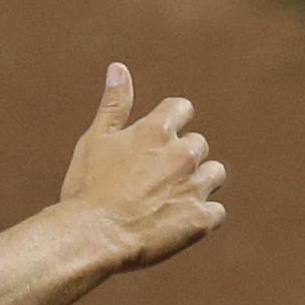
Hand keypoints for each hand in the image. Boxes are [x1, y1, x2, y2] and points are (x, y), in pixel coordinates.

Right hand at [57, 62, 228, 267]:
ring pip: (215, 174)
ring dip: (200, 182)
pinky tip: (179, 223)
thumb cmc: (88, 188)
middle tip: (156, 178)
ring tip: (171, 199)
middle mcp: (182, 154)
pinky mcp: (201, 220)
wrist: (93, 237)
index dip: (172, 121)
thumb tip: (119, 68)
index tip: (160, 139)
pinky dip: (203, 217)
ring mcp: (194, 187)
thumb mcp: (96, 140)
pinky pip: (217, 212)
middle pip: (199, 144)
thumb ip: (114, 104)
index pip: (182, 108)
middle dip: (183, 157)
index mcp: (156, 130)